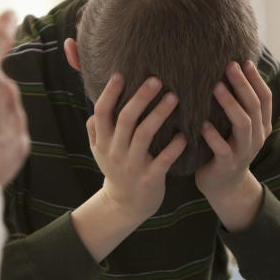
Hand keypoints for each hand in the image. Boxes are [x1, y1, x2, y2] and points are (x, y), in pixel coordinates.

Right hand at [87, 74, 186, 224]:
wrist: (125, 205)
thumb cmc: (116, 170)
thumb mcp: (98, 151)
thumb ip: (95, 129)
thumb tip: (95, 107)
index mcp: (102, 141)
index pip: (102, 112)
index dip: (110, 93)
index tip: (121, 74)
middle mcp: (115, 151)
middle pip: (125, 119)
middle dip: (140, 98)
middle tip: (156, 79)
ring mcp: (132, 165)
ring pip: (144, 135)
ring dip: (159, 115)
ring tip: (174, 97)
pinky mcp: (150, 178)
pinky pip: (163, 159)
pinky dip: (174, 146)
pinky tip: (185, 134)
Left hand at [194, 60, 272, 230]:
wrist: (224, 186)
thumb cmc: (225, 148)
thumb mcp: (236, 127)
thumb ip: (237, 106)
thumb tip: (229, 72)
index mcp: (261, 125)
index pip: (264, 98)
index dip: (256, 79)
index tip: (244, 60)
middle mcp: (257, 137)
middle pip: (254, 106)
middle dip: (243, 84)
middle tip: (229, 65)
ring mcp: (244, 151)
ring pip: (243, 124)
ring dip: (230, 104)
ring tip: (216, 87)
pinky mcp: (228, 164)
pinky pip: (222, 148)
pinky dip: (213, 135)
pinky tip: (202, 123)